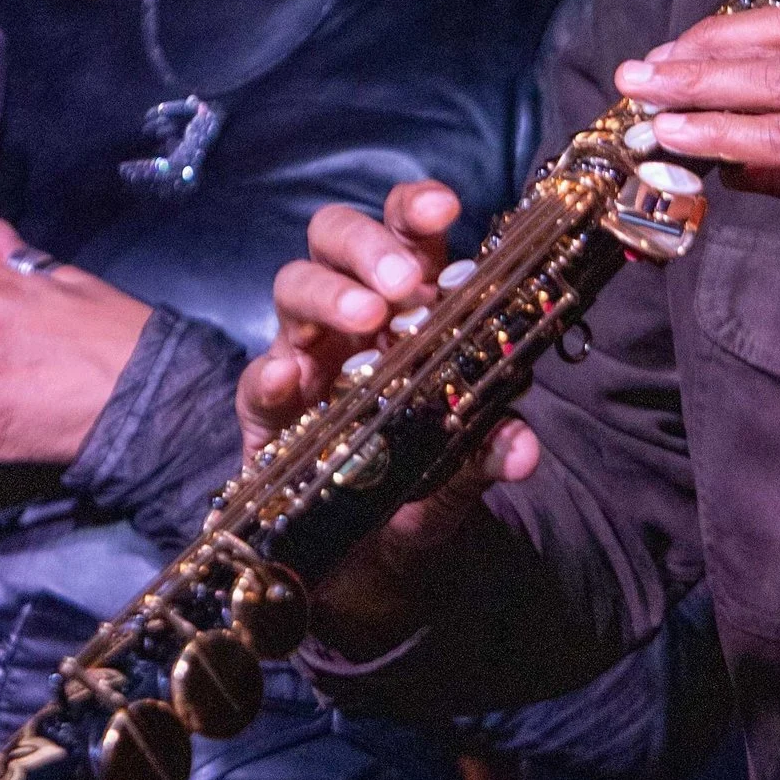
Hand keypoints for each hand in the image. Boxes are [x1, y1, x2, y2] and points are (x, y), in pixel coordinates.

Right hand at [238, 179, 540, 648]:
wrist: (363, 571)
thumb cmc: (413, 496)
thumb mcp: (457, 482)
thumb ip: (485, 458)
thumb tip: (523, 446)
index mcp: (406, 312)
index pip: (405, 236)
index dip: (417, 210)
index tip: (446, 208)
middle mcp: (347, 322)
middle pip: (335, 240)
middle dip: (368, 244)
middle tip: (403, 280)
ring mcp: (301, 362)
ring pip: (293, 288)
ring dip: (330, 293)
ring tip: (367, 319)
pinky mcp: (263, 417)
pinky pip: (256, 382)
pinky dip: (272, 372)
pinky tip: (292, 378)